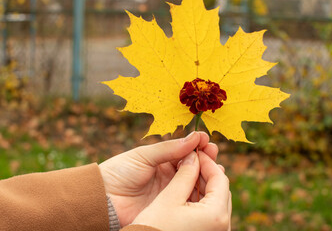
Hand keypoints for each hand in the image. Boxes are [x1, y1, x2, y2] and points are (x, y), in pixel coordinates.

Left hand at [99, 132, 218, 226]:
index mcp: (162, 161)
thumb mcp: (144, 155)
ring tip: (215, 165)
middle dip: (204, 157)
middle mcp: (169, 175)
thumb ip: (168, 148)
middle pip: (192, 166)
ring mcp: (170, 191)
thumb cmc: (119, 172)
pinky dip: (199, 191)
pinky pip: (187, 198)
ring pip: (193, 181)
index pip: (184, 151)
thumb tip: (194, 136)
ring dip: (205, 173)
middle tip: (213, 151)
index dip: (195, 145)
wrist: (103, 198)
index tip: (206, 140)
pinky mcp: (170, 206)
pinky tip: (207, 184)